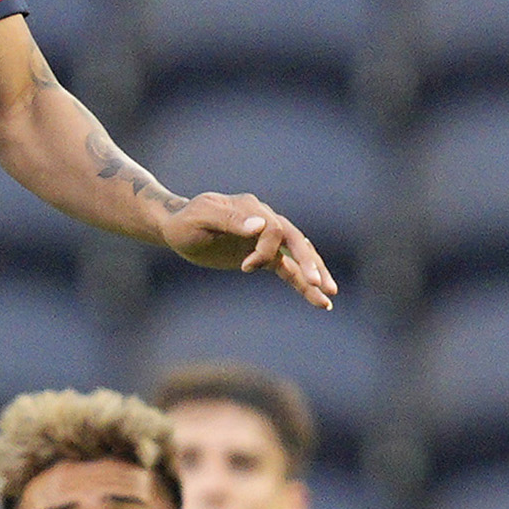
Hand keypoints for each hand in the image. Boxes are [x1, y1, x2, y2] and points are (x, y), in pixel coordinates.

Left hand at [156, 188, 335, 309]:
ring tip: (330, 294)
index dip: (265, 249)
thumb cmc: (186, 223)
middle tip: (318, 283)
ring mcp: (267, 238)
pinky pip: (289, 269)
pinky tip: (319, 300)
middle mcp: (265, 220)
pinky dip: (303, 284)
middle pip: (296, 239)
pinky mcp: (263, 256)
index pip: (273, 228)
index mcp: (251, 208)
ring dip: (315, 272)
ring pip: (299, 254)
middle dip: (308, 261)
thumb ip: (229, 219)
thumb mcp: (201, 218)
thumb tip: (259, 225)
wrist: (178, 229)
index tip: (246, 267)